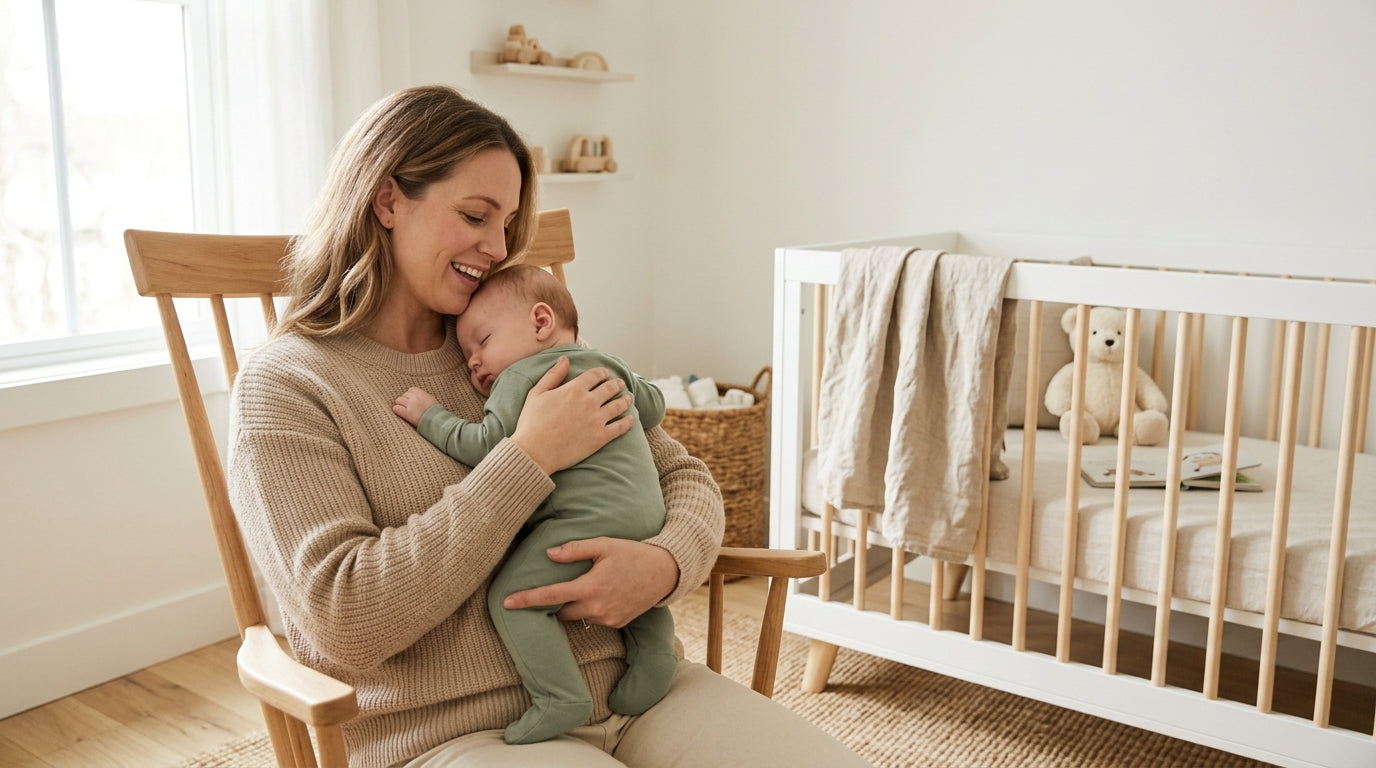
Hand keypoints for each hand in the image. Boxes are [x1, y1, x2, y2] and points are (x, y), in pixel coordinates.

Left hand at [393, 387, 438, 426]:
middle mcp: (415, 398)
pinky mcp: (407, 413)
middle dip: (405, 400)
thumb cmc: (436, 412)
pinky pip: (396, 408)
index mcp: (422, 393)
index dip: (410, 395)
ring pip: (398, 400)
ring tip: (404, 410)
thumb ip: (423, 396)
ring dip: (400, 404)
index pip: (411, 390)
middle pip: (404, 394)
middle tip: (408, 406)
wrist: (436, 421)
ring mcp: (410, 405)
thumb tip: (418, 396)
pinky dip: (397, 410)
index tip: (412, 400)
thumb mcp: (431, 400)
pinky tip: (401, 413)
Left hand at [502, 537, 677, 627]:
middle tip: (556, 587)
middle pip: (561, 611)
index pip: (550, 596)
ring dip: (574, 605)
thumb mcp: (604, 544)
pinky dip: (590, 609)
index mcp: (590, 586)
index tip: (506, 603)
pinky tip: (601, 594)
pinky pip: (593, 620)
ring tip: (585, 587)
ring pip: (577, 616)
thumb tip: (549, 554)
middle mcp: (597, 607)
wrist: (665, 572)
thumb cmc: (632, 553)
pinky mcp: (616, 624)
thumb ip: (575, 549)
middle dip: (555, 602)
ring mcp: (607, 618)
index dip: (526, 600)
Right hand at [511, 357, 632, 473]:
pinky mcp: (600, 437)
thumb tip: (565, 359)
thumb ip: (553, 375)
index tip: (604, 374)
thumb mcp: (537, 394)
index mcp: (574, 389)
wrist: (534, 452)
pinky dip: (627, 422)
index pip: (595, 375)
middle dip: (616, 384)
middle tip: (620, 384)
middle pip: (610, 388)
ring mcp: (596, 420)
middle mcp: (589, 402)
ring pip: (618, 405)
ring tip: (628, 398)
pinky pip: (620, 427)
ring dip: (625, 400)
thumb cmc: (531, 423)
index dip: (602, 373)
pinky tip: (630, 419)